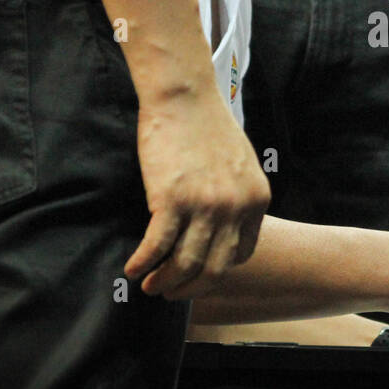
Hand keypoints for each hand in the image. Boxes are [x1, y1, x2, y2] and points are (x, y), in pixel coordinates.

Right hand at [124, 87, 269, 297]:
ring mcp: (205, 205)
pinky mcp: (171, 199)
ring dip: (165, 282)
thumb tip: (222, 224)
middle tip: (171, 293)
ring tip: (150, 286)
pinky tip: (132, 269)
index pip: (242, 253)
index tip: (198, 275)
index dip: (217, 270)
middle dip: (191, 287)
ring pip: (186, 263)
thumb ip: (237, 195)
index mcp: (256, 199)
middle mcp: (236, 207)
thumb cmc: (207, 124)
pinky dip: (143, 263)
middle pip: (216, 267)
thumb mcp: (240, 163)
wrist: (185, 95)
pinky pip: (157, 246)